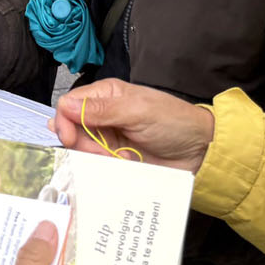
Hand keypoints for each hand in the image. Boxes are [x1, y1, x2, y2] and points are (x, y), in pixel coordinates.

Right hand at [51, 79, 214, 173]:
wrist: (199, 151)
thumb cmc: (174, 122)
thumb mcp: (137, 111)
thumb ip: (101, 110)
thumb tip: (65, 107)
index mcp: (105, 96)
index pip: (68, 105)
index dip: (64, 122)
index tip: (71, 138)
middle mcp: (103, 116)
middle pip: (72, 131)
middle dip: (84, 145)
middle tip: (104, 153)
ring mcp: (108, 139)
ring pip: (82, 151)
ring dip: (97, 158)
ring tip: (121, 158)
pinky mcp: (115, 159)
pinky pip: (97, 167)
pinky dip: (107, 168)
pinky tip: (126, 164)